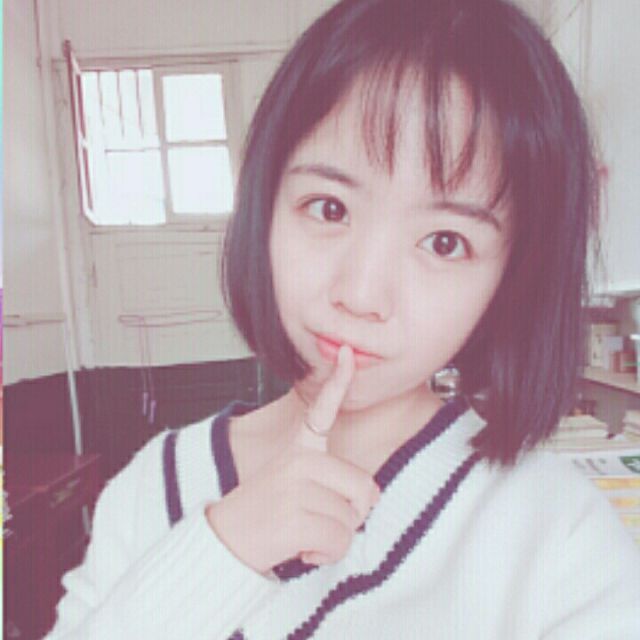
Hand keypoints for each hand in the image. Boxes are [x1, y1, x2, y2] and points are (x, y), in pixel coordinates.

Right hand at [205, 345, 380, 573]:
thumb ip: (328, 481)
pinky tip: (301, 549)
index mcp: (299, 451)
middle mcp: (299, 462)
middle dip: (352, 515)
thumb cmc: (265, 515)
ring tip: (302, 533)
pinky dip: (326, 555)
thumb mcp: (292, 485)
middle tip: (319, 520)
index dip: (338, 381)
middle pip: (364, 489)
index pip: (321, 411)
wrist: (223, 542)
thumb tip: (374, 495)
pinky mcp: (294, 518)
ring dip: (334, 539)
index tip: (345, 353)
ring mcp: (295, 488)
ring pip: (352, 521)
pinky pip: (339, 542)